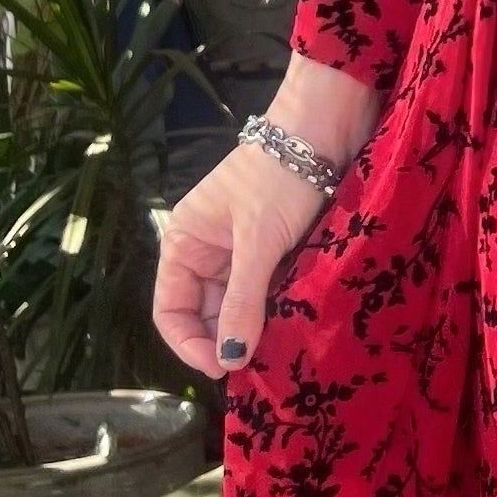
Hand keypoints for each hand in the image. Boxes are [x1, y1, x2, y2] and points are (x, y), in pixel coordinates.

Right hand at [153, 148, 328, 378]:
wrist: (325, 128)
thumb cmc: (282, 177)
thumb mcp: (258, 241)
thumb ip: (241, 301)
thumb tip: (228, 359)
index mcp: (186, 241)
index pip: (171, 309)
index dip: (190, 344)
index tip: (223, 369)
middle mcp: (207, 249)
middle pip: (204, 312)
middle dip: (225, 340)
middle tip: (258, 366)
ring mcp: (240, 249)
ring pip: (237, 304)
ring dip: (252, 326)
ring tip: (276, 348)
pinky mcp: (272, 247)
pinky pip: (264, 290)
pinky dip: (273, 308)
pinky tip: (289, 323)